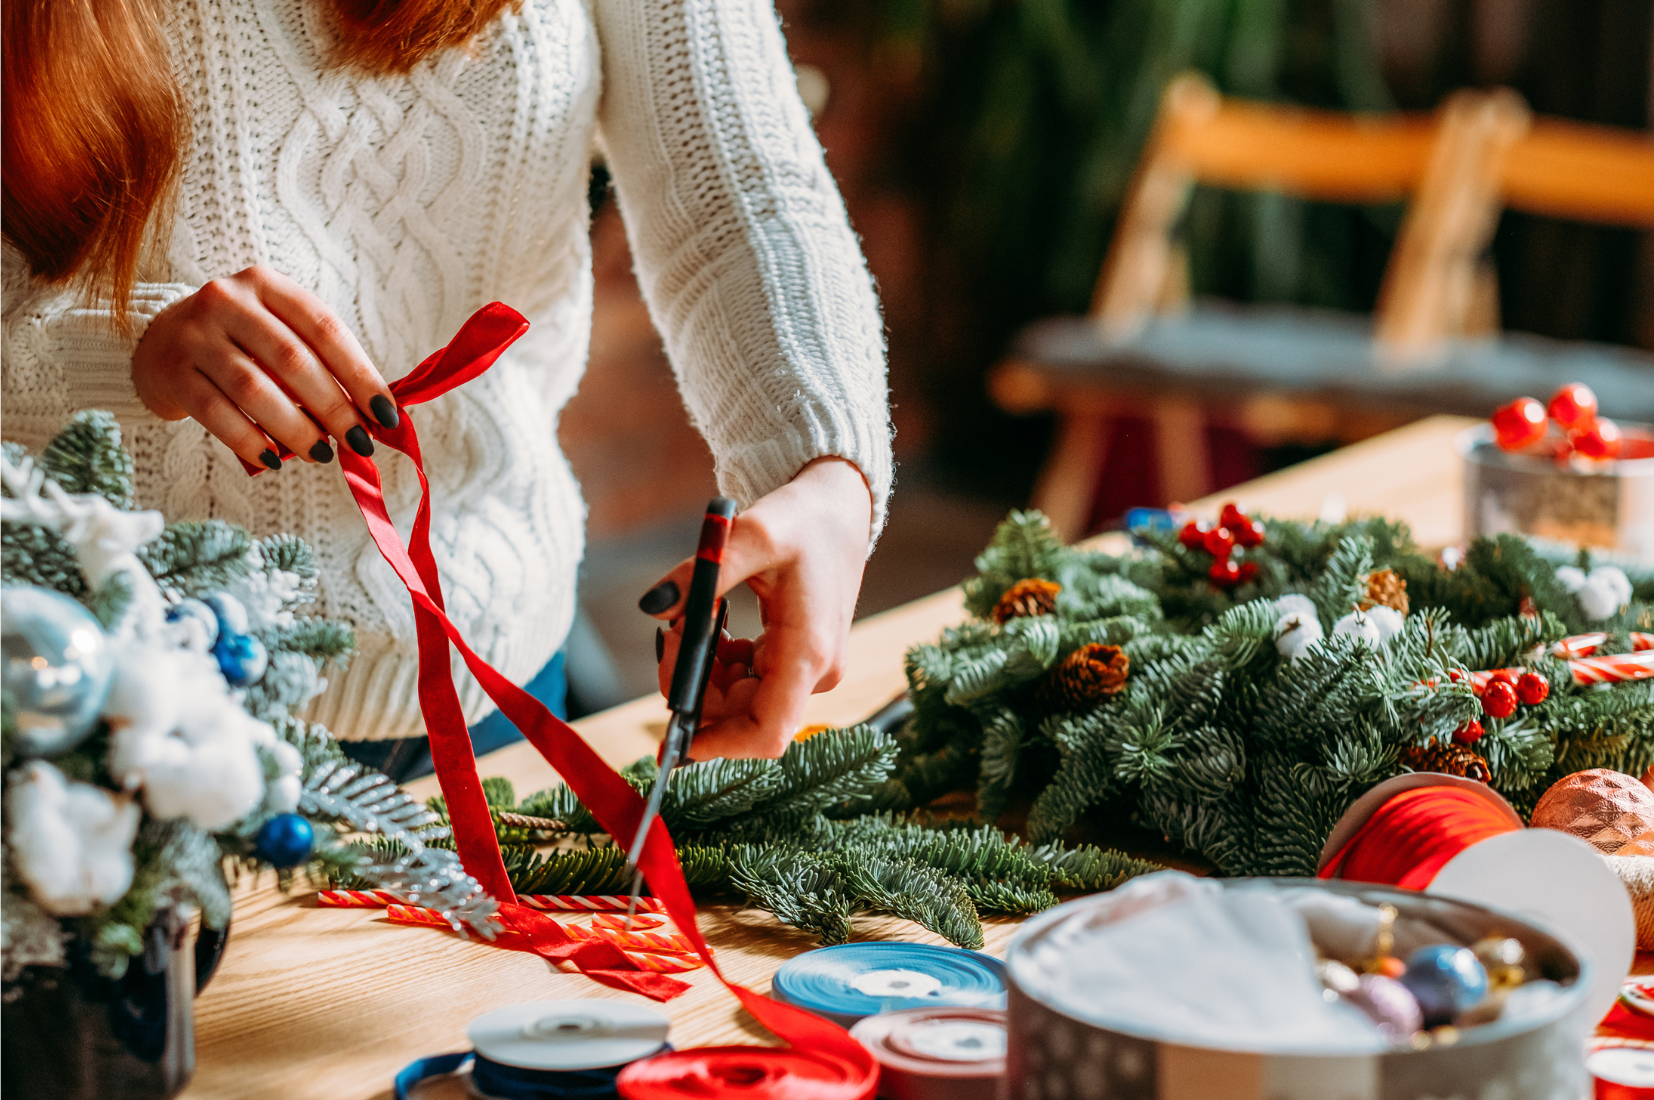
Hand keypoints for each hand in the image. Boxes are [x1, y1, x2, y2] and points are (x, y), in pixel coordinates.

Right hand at [131, 265, 399, 468]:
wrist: (157, 343)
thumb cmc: (238, 343)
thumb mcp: (277, 334)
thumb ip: (319, 363)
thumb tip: (372, 415)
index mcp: (266, 285)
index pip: (324, 328)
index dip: (361, 374)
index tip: (386, 414)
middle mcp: (227, 300)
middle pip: (293, 360)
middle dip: (333, 407)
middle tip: (358, 442)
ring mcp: (194, 334)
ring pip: (255, 389)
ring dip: (295, 428)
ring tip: (320, 453)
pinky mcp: (171, 371)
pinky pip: (217, 413)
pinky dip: (249, 440)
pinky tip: (273, 459)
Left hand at [643, 457, 872, 758]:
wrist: (840, 507)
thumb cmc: (803, 519)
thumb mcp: (750, 535)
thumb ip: (700, 575)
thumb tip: (653, 607)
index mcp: (808, 652)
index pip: (766, 733)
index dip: (718, 746)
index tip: (673, 736)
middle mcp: (814, 671)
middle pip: (742, 716)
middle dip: (695, 687)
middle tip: (670, 633)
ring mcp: (809, 669)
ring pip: (740, 700)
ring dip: (704, 671)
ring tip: (689, 619)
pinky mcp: (799, 660)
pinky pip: (749, 681)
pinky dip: (719, 662)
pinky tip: (714, 624)